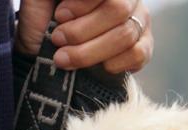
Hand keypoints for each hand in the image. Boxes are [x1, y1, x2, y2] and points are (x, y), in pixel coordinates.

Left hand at [17, 0, 153, 73]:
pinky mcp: (144, 46)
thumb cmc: (44, 21)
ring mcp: (139, 20)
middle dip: (82, 30)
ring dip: (90, 52)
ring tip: (64, 58)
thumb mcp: (42, 1)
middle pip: (117, 10)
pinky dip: (115, 63)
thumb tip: (66, 3)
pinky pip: (139, 54)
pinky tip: (97, 66)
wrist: (46, 52)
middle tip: (57, 40)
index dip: (82, 4)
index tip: (59, 16)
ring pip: (126, 35)